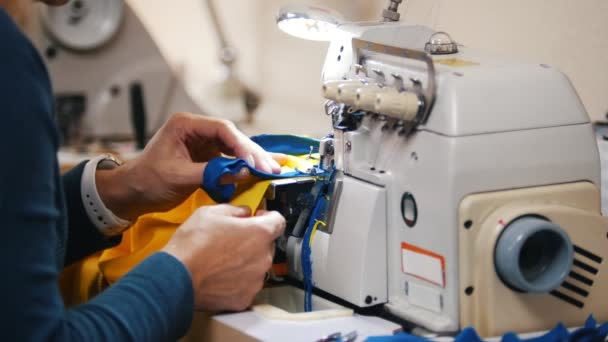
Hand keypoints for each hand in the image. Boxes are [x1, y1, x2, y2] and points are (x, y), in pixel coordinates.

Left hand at [96, 113, 280, 219]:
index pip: (222, 129)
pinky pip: (230, 159)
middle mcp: (197, 130)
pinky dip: (244, 167)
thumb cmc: (147, 181)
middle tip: (271, 168)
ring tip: (273, 170)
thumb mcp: (178, 177)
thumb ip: (212, 173)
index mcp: (186, 125)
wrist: (131, 193)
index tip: (255, 162)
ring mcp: (202, 143)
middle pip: (232, 138)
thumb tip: (243, 172)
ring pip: (234, 148)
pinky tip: (262, 170)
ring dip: (253, 160)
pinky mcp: (206, 157)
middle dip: (253, 153)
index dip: (242, 145)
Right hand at [162, 205, 285, 310]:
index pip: (278, 221)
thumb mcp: (210, 212)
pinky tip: (220, 276)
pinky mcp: (245, 298)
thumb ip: (235, 209)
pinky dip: (238, 281)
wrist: (176, 276)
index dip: (267, 216)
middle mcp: (263, 257)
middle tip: (232, 240)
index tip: (258, 217)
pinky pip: (247, 285)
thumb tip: (243, 213)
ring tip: (222, 260)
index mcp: (259, 233)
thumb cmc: (192, 244)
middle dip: (254, 240)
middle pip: (267, 245)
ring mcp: (255, 280)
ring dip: (246, 261)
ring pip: (258, 266)